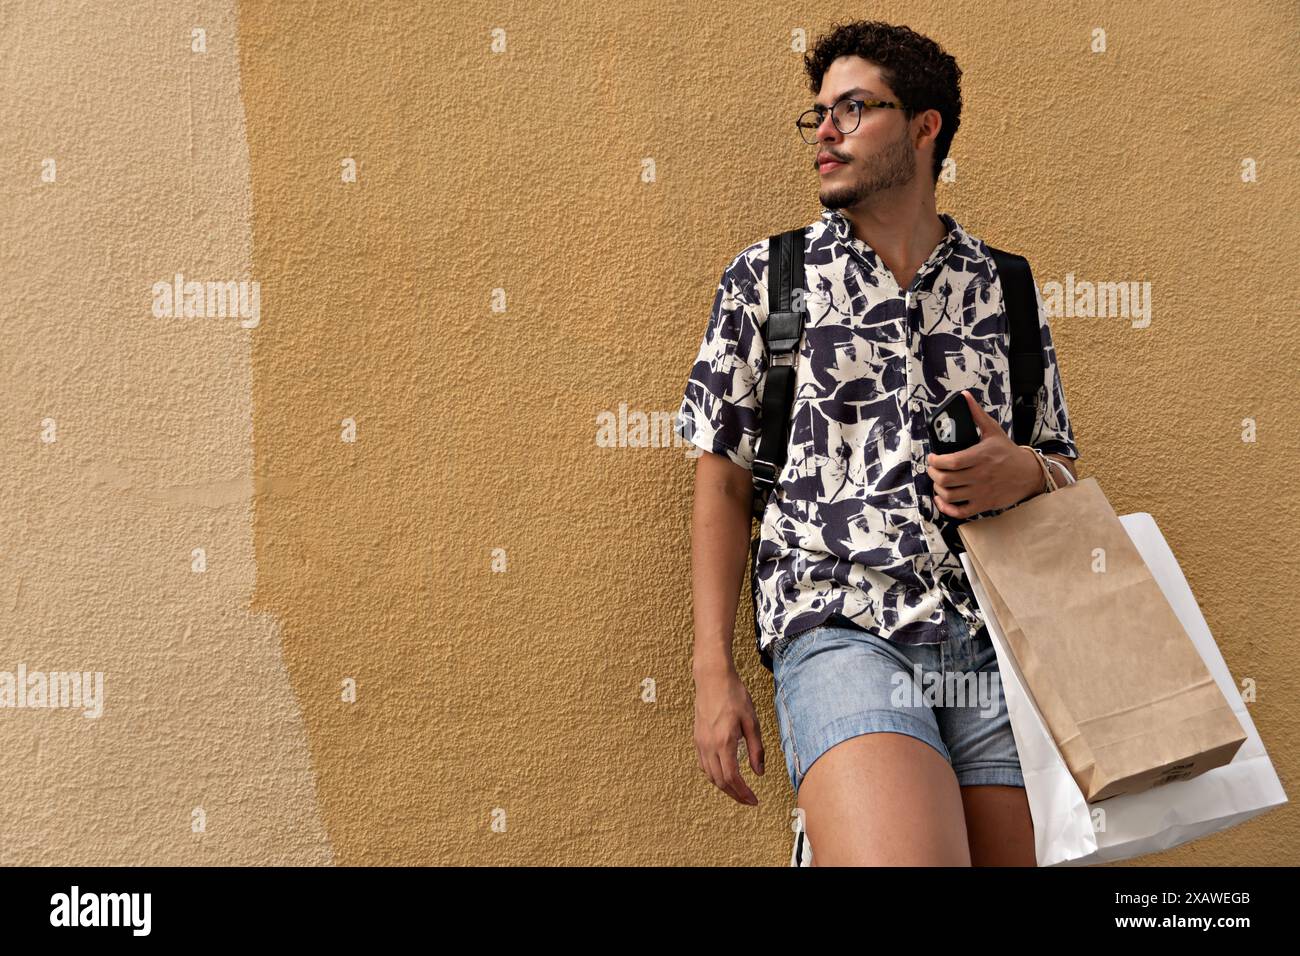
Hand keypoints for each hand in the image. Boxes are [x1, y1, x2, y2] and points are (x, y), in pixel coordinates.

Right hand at [693, 662, 764, 805]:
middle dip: (735, 795)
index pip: (732, 777)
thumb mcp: (752, 721)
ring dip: (724, 787)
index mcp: (724, 741)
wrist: (712, 678)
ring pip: (710, 775)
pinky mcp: (697, 738)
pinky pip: (704, 765)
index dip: (743, 793)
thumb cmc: (734, 695)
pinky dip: (714, 775)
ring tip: (739, 791)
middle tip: (749, 801)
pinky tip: (725, 775)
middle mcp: (709, 745)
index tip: (754, 800)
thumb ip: (756, 749)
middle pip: (720, 781)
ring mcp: (700, 742)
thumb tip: (759, 773)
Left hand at [926, 390, 1042, 518]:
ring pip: (950, 496)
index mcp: (981, 456)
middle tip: (933, 468)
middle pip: (946, 480)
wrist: (1029, 473)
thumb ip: (976, 415)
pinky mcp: (984, 504)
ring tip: (938, 481)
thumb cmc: (1008, 452)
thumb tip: (965, 396)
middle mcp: (980, 476)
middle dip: (933, 474)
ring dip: (938, 489)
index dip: (935, 461)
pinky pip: (960, 512)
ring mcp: (981, 492)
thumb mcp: (993, 431)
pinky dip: (946, 508)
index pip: (951, 462)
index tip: (932, 457)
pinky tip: (942, 500)